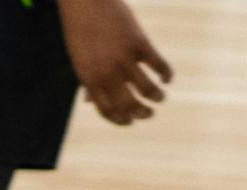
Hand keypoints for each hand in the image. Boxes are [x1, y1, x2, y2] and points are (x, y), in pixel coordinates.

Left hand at [59, 0, 173, 125]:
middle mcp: (107, 73)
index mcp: (89, 79)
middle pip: (128, 104)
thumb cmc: (81, 30)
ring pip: (146, 89)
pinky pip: (158, 65)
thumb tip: (89, 102)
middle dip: (141, 113)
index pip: (106, 109)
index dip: (119, 119)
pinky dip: (166, 74)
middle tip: (148, 114)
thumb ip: (87, 81)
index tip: (129, 122)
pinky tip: (167, 78)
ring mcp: (123, 58)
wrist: (87, 1)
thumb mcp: (79, 59)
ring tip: (160, 98)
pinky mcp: (139, 43)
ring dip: (156, 97)